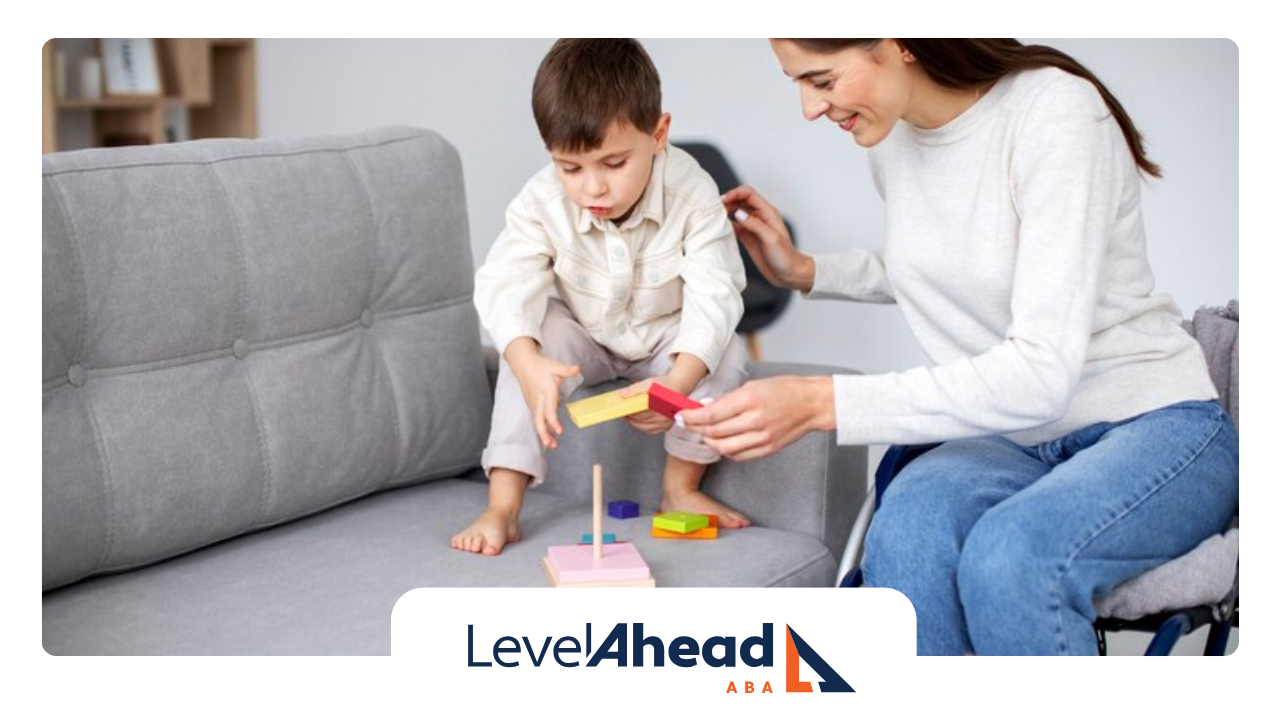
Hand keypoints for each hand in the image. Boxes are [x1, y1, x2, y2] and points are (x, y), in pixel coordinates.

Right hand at [506, 340, 579, 449]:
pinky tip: (548, 435)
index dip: (553, 421)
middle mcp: (538, 400)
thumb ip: (566, 370)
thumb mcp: (555, 366)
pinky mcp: (532, 405)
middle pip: (539, 420)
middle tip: (550, 445)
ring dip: (543, 434)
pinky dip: (542, 428)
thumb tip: (577, 369)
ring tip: (552, 445)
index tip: (559, 431)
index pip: (549, 409)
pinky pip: (537, 419)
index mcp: (545, 391)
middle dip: (544, 434)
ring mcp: (534, 403)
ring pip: (537, 422)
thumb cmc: (539, 366)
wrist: (523, 364)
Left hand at [618, 377, 680, 434]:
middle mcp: (664, 417)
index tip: (621, 411)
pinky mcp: (666, 427)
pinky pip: (651, 430)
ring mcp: (665, 423)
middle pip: (641, 421)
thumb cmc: (664, 385)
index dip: (628, 413)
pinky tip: (637, 422)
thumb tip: (622, 395)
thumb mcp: (648, 383)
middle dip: (630, 418)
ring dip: (635, 423)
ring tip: (628, 417)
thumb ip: (635, 389)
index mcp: (659, 406)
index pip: (639, 414)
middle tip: (623, 413)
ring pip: (645, 428)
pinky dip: (642, 427)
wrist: (678, 388)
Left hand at [677, 376, 834, 460]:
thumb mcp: (753, 385)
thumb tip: (705, 408)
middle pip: (714, 432)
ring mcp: (762, 438)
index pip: (711, 414)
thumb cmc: (784, 389)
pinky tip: (722, 441)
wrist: (812, 404)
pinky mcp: (767, 449)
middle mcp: (755, 420)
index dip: (691, 417)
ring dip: (708, 441)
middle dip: (695, 428)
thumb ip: (729, 399)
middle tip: (686, 423)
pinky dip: (725, 450)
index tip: (679, 416)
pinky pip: (738, 455)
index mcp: (750, 399)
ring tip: (703, 433)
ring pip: (723, 448)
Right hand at [722, 185, 814, 292]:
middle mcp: (759, 217)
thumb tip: (738, 212)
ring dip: (725, 213)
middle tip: (716, 210)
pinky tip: (720, 228)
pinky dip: (726, 225)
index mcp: (768, 212)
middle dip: (728, 202)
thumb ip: (754, 224)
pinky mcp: (747, 237)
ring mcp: (752, 227)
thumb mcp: (771, 238)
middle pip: (740, 201)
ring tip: (715, 218)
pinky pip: (734, 226)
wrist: (788, 273)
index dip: (735, 193)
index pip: (748, 194)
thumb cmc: (785, 256)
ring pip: (735, 213)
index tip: (724, 200)